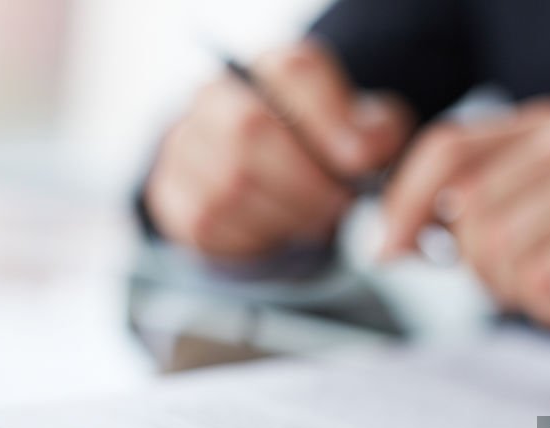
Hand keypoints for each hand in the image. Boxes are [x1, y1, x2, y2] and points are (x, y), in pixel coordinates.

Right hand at [146, 40, 412, 259]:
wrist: (273, 179)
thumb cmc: (327, 152)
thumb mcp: (367, 135)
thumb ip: (377, 138)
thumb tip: (361, 158)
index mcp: (276, 68)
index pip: (297, 71)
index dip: (330, 119)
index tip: (356, 162)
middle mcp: (220, 94)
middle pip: (250, 129)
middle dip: (304, 184)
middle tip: (336, 209)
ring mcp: (187, 142)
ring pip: (228, 184)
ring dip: (282, 216)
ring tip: (311, 222)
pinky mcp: (172, 192)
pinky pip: (209, 222)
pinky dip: (253, 237)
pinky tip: (277, 231)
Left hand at [382, 100, 549, 356]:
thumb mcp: (544, 213)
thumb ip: (477, 214)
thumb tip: (394, 240)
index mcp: (547, 127)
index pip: (447, 150)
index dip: (404, 204)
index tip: (387, 251)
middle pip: (469, 216)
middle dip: (482, 270)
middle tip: (525, 281)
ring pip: (500, 256)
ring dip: (522, 293)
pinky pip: (545, 288)